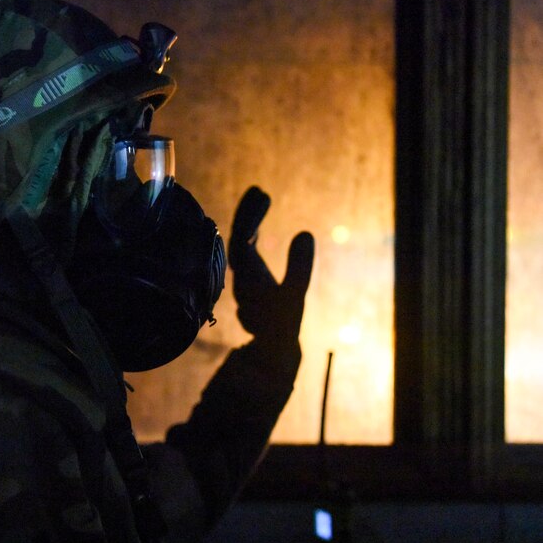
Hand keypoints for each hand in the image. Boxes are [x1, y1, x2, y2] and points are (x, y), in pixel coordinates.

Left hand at [229, 186, 313, 353]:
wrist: (272, 351)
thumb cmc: (283, 325)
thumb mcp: (294, 296)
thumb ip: (299, 267)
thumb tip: (305, 233)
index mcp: (245, 276)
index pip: (241, 239)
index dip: (249, 216)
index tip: (261, 194)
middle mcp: (239, 275)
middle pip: (236, 237)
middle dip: (247, 213)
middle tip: (260, 191)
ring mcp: (243, 277)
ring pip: (240, 244)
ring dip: (249, 222)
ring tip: (261, 197)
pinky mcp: (250, 281)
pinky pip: (245, 253)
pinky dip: (251, 236)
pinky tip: (257, 226)